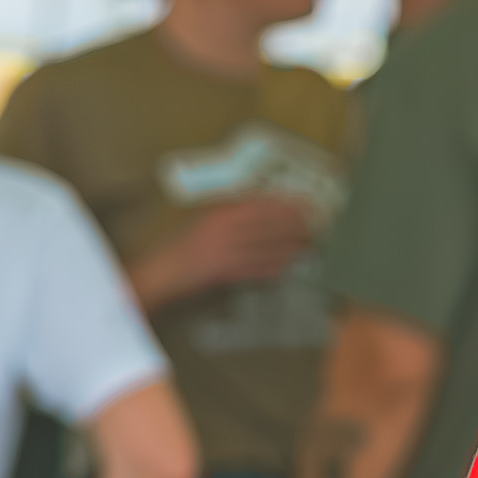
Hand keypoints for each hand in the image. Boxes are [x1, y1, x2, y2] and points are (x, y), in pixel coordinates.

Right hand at [131, 197, 319, 305]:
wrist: (160, 271)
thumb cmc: (180, 242)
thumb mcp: (202, 218)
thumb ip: (228, 211)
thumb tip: (261, 205)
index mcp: (218, 214)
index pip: (259, 205)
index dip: (285, 204)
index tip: (305, 202)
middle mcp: (223, 232)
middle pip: (268, 226)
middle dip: (295, 225)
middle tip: (317, 225)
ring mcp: (226, 255)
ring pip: (268, 249)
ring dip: (291, 247)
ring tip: (310, 244)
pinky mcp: (226, 275)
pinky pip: (258, 270)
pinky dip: (276, 266)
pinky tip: (290, 264)